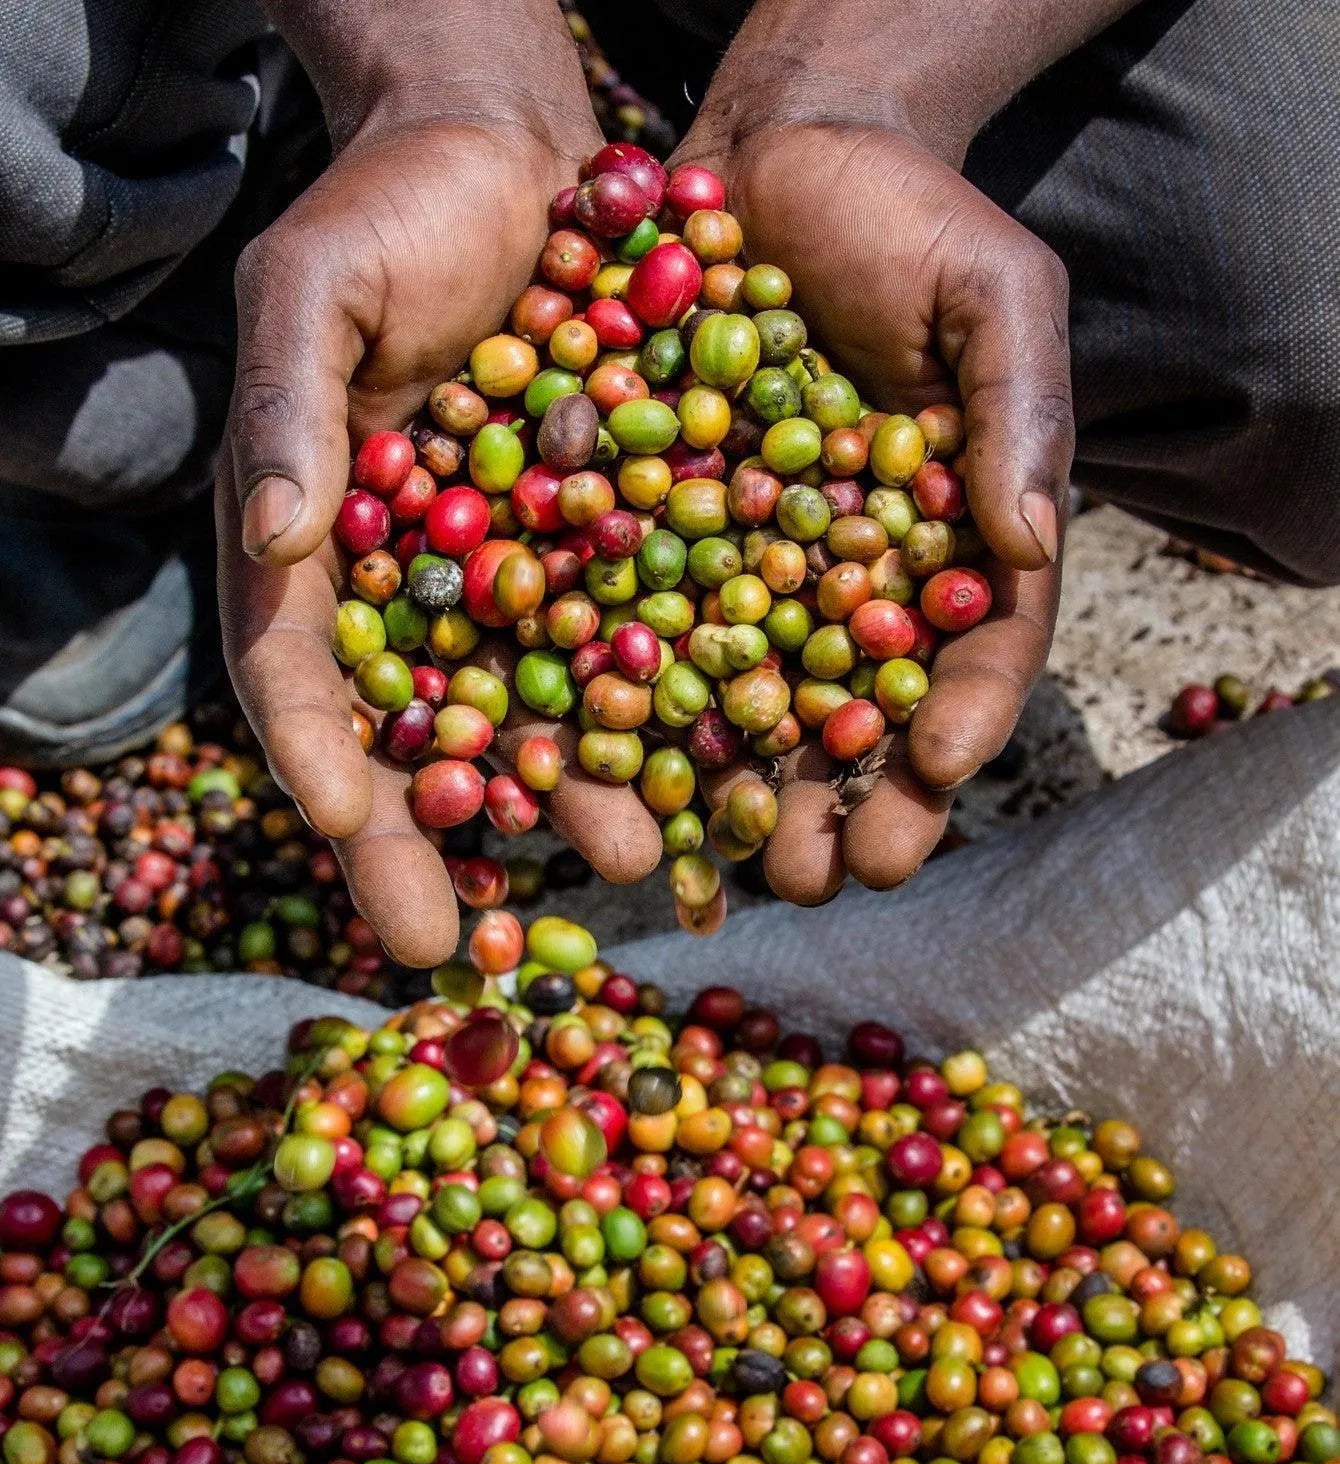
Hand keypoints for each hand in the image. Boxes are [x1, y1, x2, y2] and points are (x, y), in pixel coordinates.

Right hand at [217, 108, 660, 966]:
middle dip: (432, 841)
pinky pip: (635, 649)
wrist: (518, 164)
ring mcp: (513, 587)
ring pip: (536, 715)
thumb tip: (275, 536)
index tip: (346, 828)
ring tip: (618, 872)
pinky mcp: (609, 559)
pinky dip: (667, 715)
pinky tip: (711, 775)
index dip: (318, 753)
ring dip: (571, 802)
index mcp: (316, 550)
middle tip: (450, 947)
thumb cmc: (387, 216)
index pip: (300, 673)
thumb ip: (287, 409)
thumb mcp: (313, 290)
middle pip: (415, 735)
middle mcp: (413, 593)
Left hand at [681, 119, 1073, 902]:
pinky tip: (617, 781)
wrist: (769, 159)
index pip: (976, 651)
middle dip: (846, 801)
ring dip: (742, 795)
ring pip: (754, 707)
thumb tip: (1027, 541)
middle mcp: (855, 583)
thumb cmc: (907, 219)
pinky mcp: (658, 550)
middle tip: (827, 873)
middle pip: (860, 713)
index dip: (961, 718)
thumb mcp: (994, 294)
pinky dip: (633, 712)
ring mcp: (755, 575)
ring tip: (729, 865)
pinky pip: (644, 639)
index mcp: (953, 545)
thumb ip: (1018, 413)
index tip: (936, 773)